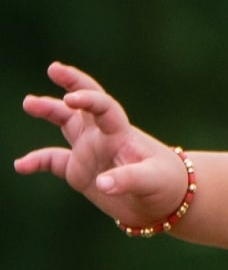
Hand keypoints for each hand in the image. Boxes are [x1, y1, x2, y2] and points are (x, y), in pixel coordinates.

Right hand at [17, 62, 187, 226]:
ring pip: (65, 122)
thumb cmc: (165, 184)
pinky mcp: (79, 170)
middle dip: (71, 83)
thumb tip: (102, 183)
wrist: (165, 201)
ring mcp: (89, 151)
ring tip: (29, 103)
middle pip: (83, 103)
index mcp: (120, 133)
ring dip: (48, 111)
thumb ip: (129, 180)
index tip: (69, 98)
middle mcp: (102, 136)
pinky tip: (20, 165)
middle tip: (54, 68)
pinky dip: (36, 161)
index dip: (87, 100)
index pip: (103, 107)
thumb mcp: (152, 181)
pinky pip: (52, 161)